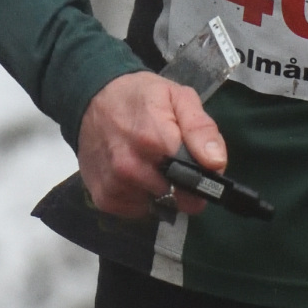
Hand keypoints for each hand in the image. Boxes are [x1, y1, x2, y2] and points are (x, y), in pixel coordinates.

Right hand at [78, 71, 226, 218]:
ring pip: (157, 206)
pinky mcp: (104, 199)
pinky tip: (134, 174)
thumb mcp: (179, 98)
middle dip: (182, 186)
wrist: (91, 100)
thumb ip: (201, 129)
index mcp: (154, 142)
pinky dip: (140, 197)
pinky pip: (136, 210)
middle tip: (173, 163)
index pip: (194, 184)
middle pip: (177, 200)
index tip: (200, 167)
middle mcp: (130, 169)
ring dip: (160, 191)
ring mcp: (115, 186)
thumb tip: (216, 163)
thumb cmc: (140, 97)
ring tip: (150, 164)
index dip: (204, 178)